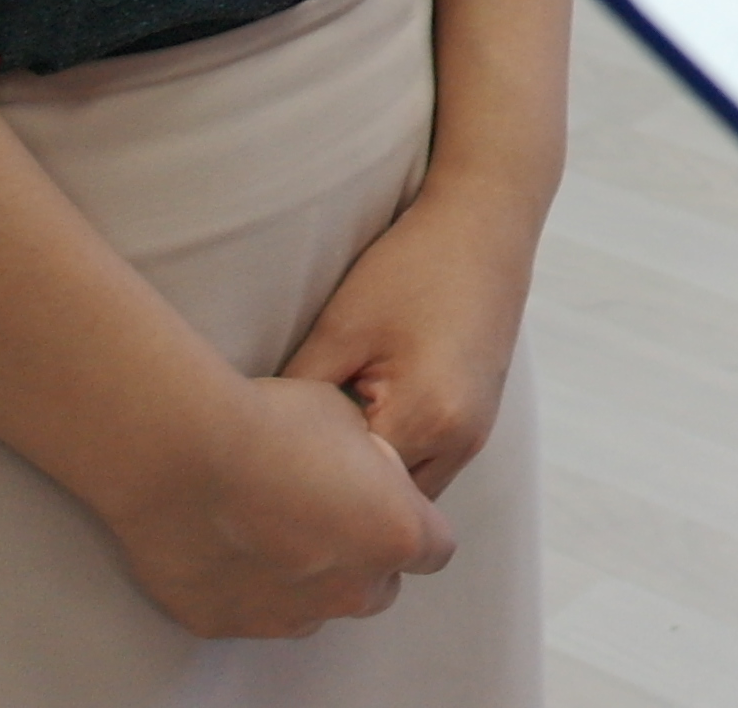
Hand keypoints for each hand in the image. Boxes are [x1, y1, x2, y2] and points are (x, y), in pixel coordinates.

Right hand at [102, 370, 455, 638]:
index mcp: (394, 535)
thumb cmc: (266, 424)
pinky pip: (254, 611)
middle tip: (323, 511)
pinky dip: (247, 585)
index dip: (411, 521)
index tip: (385, 499)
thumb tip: (360, 471)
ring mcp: (288, 615)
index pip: (434, 547)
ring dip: (306, 577)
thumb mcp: (344, 417)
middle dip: (362, 556)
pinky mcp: (229, 625)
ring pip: (317, 606)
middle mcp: (350, 589)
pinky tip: (223, 542)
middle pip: (377, 586)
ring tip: (267, 525)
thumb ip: (369, 461)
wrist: (177, 454)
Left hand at [278, 187, 532, 501]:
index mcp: (426, 418)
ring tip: (305, 472)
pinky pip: (422, 472)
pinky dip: (386, 470)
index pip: (349, 497)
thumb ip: (299, 399)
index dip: (299, 498)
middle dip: (332, 507)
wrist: (484, 225)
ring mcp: (475, 437)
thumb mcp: (340, 330)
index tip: (253, 491)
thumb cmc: (410, 268)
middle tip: (269, 496)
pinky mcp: (476, 425)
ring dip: (361, 492)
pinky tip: (346, 444)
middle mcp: (460, 441)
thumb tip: (253, 451)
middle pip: (380, 512)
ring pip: (403, 498)